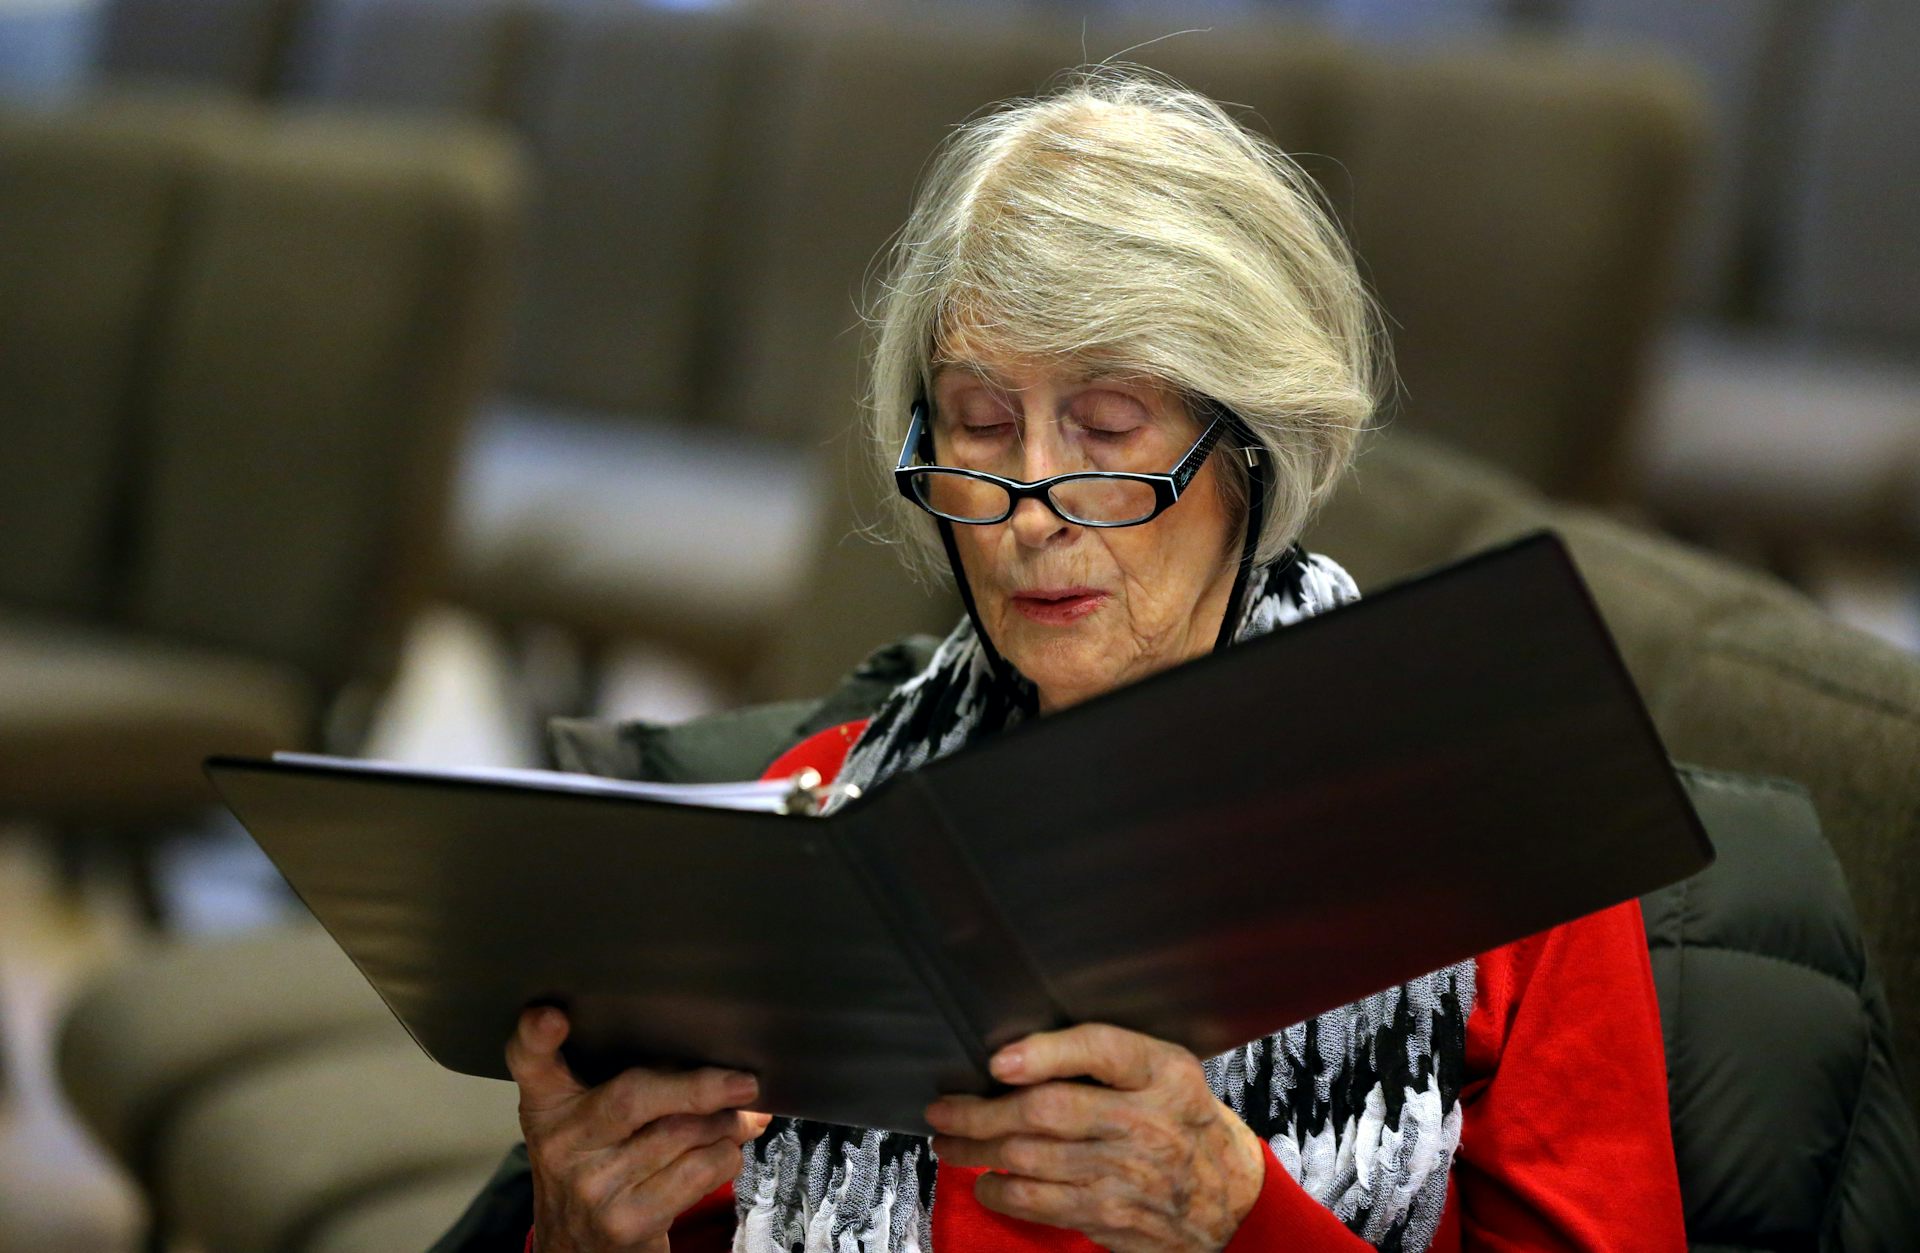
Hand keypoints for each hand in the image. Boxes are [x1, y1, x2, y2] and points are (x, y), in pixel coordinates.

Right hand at [507, 1007, 770, 1251]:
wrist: (579, 1252)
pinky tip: (725, 1152)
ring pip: (679, 1133)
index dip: (536, 1037)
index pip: (531, 1062)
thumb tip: (719, 1069)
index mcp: (548, 1106)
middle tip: (743, 1083)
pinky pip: (697, 1171)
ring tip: (740, 1118)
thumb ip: (635, 1086)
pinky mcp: (625, 1220)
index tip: (549, 1017)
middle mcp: (562, 1144)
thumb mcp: (589, 1125)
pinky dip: (725, 1156)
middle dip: (697, 1087)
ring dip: (725, 1124)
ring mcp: (591, 1186)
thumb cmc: (597, 1170)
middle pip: (632, 1096)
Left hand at [925, 1023, 1266, 1252]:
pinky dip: (1001, 1191)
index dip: (1044, 1053)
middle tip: (944, 1108)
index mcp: (1162, 1074)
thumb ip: (1108, 1056)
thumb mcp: (1167, 1071)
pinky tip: (985, 1181)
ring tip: (949, 1141)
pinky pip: (1040, 1202)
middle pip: (1048, 1111)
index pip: (1101, 1050)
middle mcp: (1145, 1122)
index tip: (999, 1060)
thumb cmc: (1183, 1121)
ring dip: (976, 1150)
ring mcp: (1126, 1175)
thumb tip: (1022, 1052)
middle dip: (981, 1110)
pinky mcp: (1110, 1216)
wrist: (1230, 1198)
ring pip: (1031, 1159)